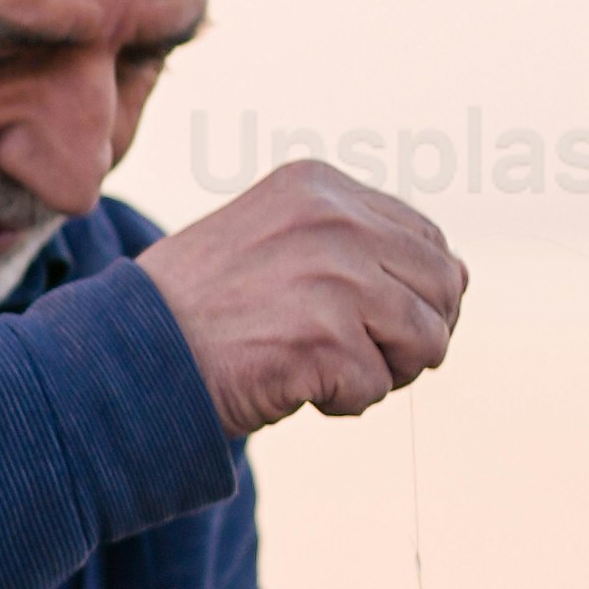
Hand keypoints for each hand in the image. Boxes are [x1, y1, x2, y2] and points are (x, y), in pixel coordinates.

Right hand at [139, 160, 466, 436]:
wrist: (129, 354)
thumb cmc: (202, 308)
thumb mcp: (276, 242)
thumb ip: (356, 244)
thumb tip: (459, 276)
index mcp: (320, 187)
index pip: (427, 240)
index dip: (414, 294)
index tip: (366, 322)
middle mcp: (332, 219)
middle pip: (442, 288)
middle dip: (410, 335)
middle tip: (352, 355)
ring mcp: (332, 277)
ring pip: (425, 340)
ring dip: (382, 370)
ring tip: (323, 370)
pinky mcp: (325, 338)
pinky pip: (378, 386)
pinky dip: (343, 401)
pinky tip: (293, 386)